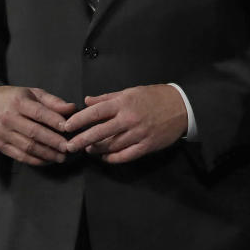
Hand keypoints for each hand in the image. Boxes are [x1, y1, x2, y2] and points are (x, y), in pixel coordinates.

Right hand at [0, 85, 75, 165]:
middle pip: (34, 133)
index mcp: (19, 103)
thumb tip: (72, 108)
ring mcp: (3, 134)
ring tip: (62, 157)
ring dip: (46, 154)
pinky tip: (48, 160)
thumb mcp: (32, 93)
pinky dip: (35, 160)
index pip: (38, 113)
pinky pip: (19, 156)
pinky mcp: (0, 146)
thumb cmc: (13, 98)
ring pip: (27, 147)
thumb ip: (53, 101)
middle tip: (69, 147)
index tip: (68, 127)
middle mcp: (9, 119)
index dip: (54, 121)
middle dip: (54, 141)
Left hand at [64, 84, 187, 163]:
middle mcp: (129, 119)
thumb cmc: (156, 96)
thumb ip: (108, 97)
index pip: (95, 112)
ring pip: (110, 146)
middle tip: (68, 146)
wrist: (183, 106)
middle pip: (99, 132)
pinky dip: (112, 158)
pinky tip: (105, 157)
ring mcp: (138, 134)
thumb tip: (87, 101)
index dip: (78, 120)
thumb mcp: (132, 91)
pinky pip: (125, 156)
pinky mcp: (147, 145)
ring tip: (88, 149)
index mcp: (124, 102)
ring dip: (96, 149)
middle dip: (80, 140)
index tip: (66, 127)